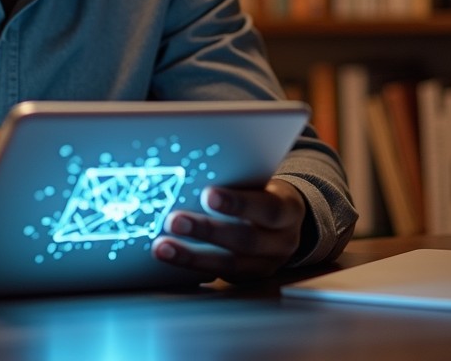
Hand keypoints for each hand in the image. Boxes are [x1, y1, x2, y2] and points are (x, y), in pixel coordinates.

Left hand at [151, 178, 305, 281]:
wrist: (283, 222)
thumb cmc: (261, 192)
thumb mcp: (260, 182)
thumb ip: (238, 180)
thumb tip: (192, 171)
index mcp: (288, 210)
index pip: (267, 208)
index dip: (237, 203)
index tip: (208, 193)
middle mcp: (281, 242)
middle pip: (245, 240)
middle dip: (206, 230)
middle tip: (173, 220)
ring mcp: (264, 265)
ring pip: (229, 265)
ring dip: (191, 256)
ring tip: (162, 247)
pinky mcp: (245, 278)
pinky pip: (218, 276)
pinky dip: (190, 267)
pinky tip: (169, 257)